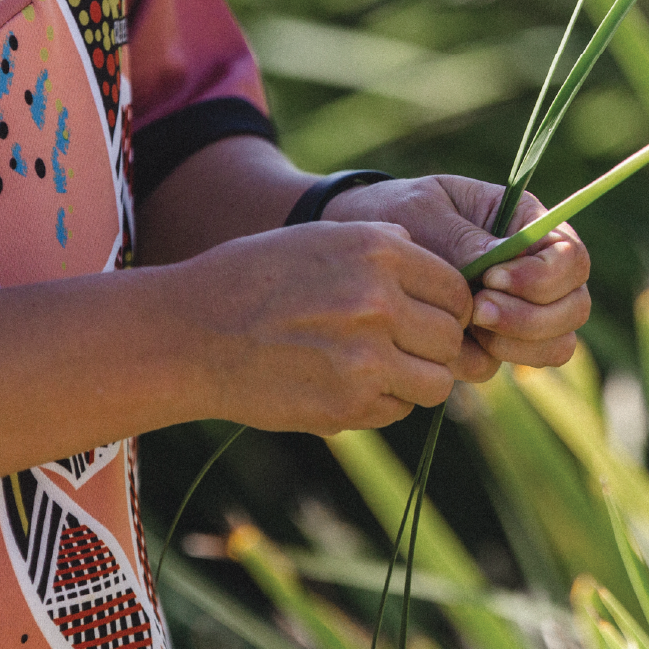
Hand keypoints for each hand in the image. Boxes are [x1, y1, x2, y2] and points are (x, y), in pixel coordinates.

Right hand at [174, 221, 475, 433]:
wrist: (190, 334)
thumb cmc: (252, 279)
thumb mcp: (318, 238)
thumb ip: (382, 244)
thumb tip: (431, 260)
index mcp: (378, 251)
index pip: (457, 290)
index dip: (447, 307)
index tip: (427, 315)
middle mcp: (379, 301)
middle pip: (451, 338)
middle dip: (432, 346)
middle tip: (400, 346)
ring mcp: (366, 358)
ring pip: (436, 383)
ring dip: (415, 380)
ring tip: (377, 369)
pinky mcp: (348, 406)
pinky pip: (397, 410)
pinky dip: (380, 403)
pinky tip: (342, 384)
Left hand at [321, 176, 590, 375]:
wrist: (352, 240)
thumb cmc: (393, 211)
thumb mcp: (424, 212)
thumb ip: (463, 240)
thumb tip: (501, 267)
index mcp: (526, 224)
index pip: (571, 258)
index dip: (542, 277)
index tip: (492, 278)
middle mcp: (532, 270)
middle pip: (574, 308)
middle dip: (532, 318)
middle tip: (478, 312)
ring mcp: (515, 309)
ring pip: (554, 345)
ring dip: (516, 344)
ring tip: (466, 326)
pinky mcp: (488, 340)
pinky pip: (509, 363)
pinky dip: (483, 359)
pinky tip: (447, 344)